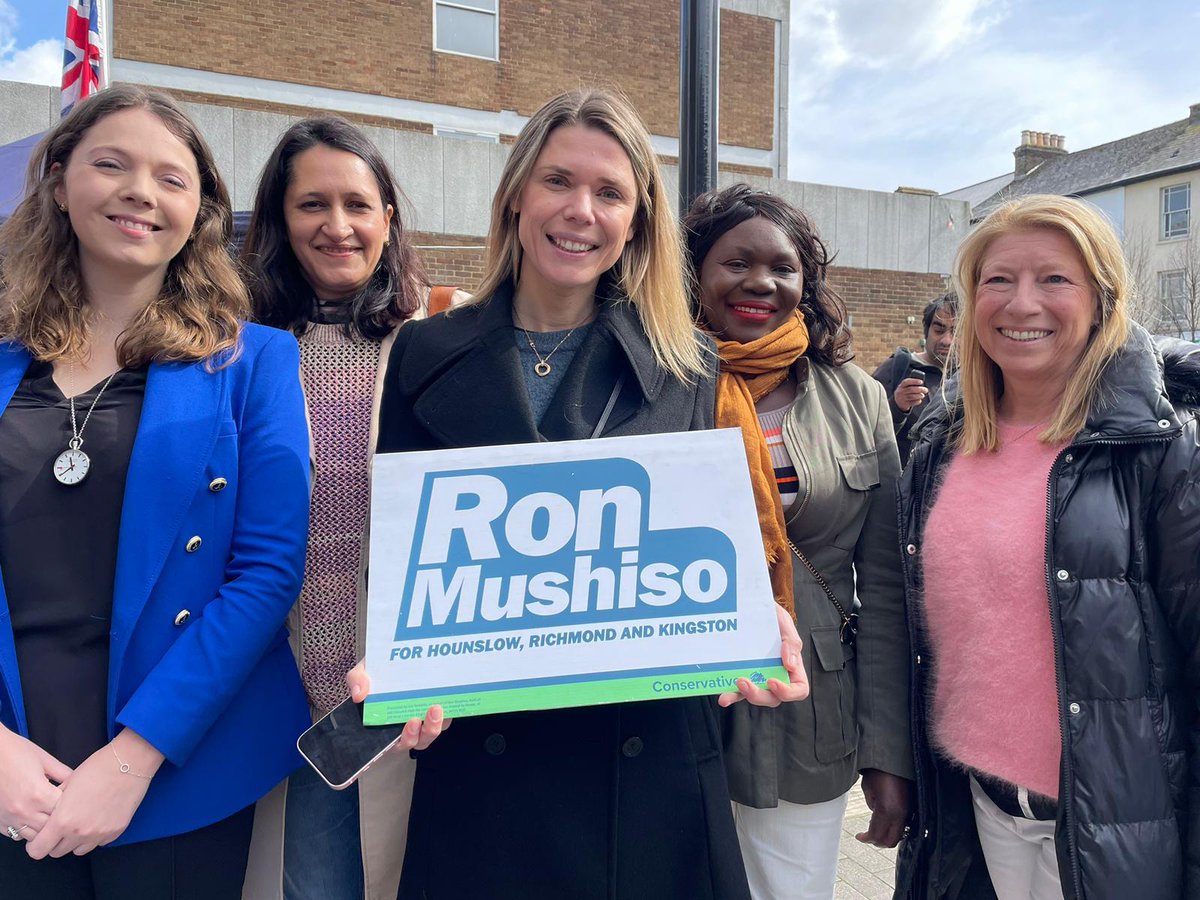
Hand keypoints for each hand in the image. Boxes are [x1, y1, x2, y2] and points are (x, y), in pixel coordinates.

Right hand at [0, 726, 71, 842]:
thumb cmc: (14, 752)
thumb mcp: (44, 759)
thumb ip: (63, 773)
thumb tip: (78, 783)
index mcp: (39, 793)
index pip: (64, 811)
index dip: (72, 806)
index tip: (74, 800)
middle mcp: (24, 810)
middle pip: (51, 828)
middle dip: (59, 820)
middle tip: (63, 810)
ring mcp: (9, 818)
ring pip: (34, 836)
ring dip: (43, 828)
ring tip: (47, 815)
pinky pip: (16, 835)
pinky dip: (26, 830)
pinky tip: (31, 817)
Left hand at [26, 729, 162, 858]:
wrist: (129, 763)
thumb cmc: (97, 768)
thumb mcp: (67, 784)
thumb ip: (54, 805)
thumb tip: (47, 816)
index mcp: (62, 820)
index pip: (38, 850)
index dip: (35, 845)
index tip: (39, 838)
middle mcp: (80, 832)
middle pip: (57, 852)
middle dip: (55, 842)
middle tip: (61, 826)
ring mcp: (99, 834)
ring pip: (78, 850)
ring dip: (75, 841)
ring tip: (81, 821)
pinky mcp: (116, 832)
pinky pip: (98, 842)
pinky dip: (95, 835)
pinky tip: (98, 817)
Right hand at [346, 661, 450, 752]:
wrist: (396, 656)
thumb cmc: (380, 671)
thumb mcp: (364, 671)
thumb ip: (357, 680)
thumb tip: (359, 694)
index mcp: (386, 725)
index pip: (393, 743)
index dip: (401, 740)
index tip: (405, 728)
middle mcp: (407, 725)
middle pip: (416, 741)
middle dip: (418, 734)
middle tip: (416, 719)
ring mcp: (425, 717)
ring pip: (431, 732)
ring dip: (434, 725)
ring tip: (435, 708)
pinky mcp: (441, 708)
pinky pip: (447, 716)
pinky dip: (449, 711)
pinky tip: (447, 699)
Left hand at [718, 603, 809, 706]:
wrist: (750, 606)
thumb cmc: (772, 616)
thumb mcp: (784, 622)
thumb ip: (791, 642)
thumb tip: (790, 664)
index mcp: (792, 667)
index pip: (799, 689)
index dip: (788, 692)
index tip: (773, 681)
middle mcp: (776, 675)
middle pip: (773, 698)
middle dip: (759, 695)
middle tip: (743, 681)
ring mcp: (758, 677)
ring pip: (754, 696)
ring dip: (742, 696)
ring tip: (729, 691)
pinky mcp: (742, 675)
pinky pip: (737, 691)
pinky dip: (731, 695)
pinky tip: (723, 697)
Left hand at [855, 769, 912, 847]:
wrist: (895, 756)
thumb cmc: (878, 769)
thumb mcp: (868, 789)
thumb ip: (872, 806)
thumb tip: (875, 814)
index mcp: (887, 810)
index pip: (877, 835)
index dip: (867, 839)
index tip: (859, 837)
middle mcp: (901, 814)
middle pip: (890, 840)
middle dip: (877, 842)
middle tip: (867, 837)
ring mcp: (909, 811)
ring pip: (899, 834)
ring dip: (887, 836)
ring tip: (876, 830)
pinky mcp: (914, 808)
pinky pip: (905, 825)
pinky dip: (896, 828)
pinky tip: (888, 822)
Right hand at [893, 378, 928, 412]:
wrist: (898, 401)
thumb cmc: (905, 392)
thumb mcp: (906, 387)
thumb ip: (912, 385)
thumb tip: (922, 385)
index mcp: (901, 385)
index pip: (907, 382)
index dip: (914, 381)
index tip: (921, 382)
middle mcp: (901, 391)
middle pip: (911, 389)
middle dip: (920, 389)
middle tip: (926, 390)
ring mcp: (902, 398)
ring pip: (912, 396)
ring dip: (919, 395)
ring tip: (922, 395)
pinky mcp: (904, 404)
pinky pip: (912, 402)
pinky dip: (917, 401)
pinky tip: (919, 400)